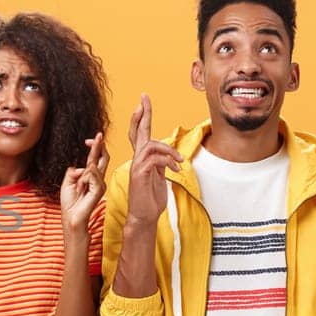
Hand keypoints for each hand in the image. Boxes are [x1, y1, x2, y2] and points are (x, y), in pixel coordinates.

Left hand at [61, 132, 108, 231]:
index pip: (95, 158)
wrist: (71, 217)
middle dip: (99, 146)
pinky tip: (81, 185)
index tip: (87, 140)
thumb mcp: (67, 182)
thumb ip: (73, 172)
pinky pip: (93, 176)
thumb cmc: (70, 202)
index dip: (93, 147)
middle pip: (102, 158)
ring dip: (84, 172)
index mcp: (90, 176)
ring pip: (94, 167)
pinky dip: (85, 178)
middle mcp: (98, 179)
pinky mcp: (99, 190)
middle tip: (98, 135)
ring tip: (78, 186)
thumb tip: (79, 167)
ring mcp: (100, 184)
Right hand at [125, 94, 181, 226]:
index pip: (139, 134)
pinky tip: (176, 169)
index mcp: (142, 159)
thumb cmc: (150, 200)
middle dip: (142, 114)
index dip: (141, 118)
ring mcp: (136, 166)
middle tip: (144, 98)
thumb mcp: (159, 178)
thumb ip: (161, 165)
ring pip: (151, 145)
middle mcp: (136, 160)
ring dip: (169, 149)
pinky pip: (154, 158)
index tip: (142, 103)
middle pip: (137, 132)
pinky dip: (168, 160)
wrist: (144, 217)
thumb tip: (169, 157)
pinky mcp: (139, 174)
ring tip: (179, 161)